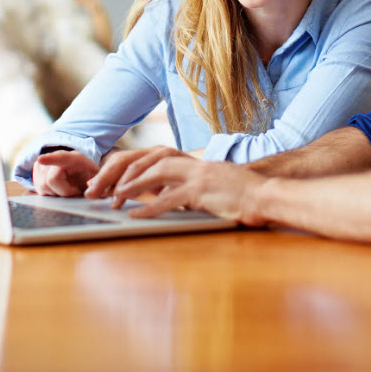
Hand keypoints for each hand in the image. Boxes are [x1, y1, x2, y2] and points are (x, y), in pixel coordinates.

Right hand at [32, 149, 98, 196]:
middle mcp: (55, 159)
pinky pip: (41, 191)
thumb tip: (91, 190)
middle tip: (75, 191)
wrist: (79, 173)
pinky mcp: (36, 177)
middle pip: (51, 179)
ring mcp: (43, 167)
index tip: (41, 159)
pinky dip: (52, 194)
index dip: (51, 158)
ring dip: (58, 193)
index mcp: (74, 158)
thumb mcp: (98, 179)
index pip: (61, 157)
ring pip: (44, 186)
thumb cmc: (88, 177)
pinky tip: (59, 190)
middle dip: (64, 191)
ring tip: (68, 189)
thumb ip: (97, 184)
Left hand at [110, 158, 267, 224]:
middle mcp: (193, 164)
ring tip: (115, 199)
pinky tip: (136, 214)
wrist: (266, 196)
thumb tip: (163, 197)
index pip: (153, 156)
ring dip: (133, 185)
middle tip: (104, 190)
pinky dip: (151, 207)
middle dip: (124, 172)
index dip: (129, 167)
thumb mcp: (208, 187)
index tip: (111, 181)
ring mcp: (198, 175)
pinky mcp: (203, 191)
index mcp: (192, 163)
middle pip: (149, 159)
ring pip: (157, 173)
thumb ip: (185, 189)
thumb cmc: (240, 196)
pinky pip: (171, 198)